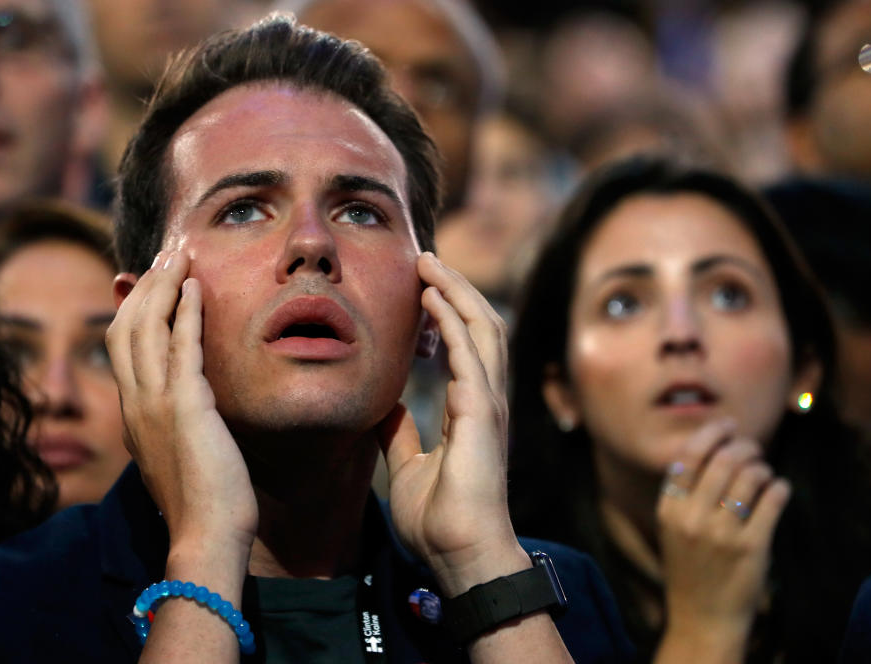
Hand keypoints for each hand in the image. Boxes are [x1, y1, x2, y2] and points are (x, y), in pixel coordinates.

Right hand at [107, 250, 257, 556]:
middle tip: (167, 254)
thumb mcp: (178, 456)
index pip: (123, 346)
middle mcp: (136, 403)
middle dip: (146, 284)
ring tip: (180, 255)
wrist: (205, 535)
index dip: (135, 307)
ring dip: (164, 285)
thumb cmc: (202, 503)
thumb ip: (174, 428)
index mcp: (134, 414)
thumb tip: (183, 415)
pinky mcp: (185, 406)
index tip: (151, 281)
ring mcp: (156, 403)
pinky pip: (182, 346)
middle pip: (128, 326)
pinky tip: (196, 287)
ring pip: (148, 327)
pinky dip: (186, 312)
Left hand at [379, 253, 528, 595]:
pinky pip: (467, 354)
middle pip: (479, 325)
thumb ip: (399, 433)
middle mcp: (485, 400)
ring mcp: (488, 404)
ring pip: (481, 329)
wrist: (462, 556)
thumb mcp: (408, 466)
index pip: (464, 346)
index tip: (421, 288)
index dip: (447, 312)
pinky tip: (430, 298)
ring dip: (455, 292)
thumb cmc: (442, 520)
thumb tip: (382, 405)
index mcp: (470, 410)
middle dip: (455, 288)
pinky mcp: (481, 414)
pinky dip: (450, 321)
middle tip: (425, 260)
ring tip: (429, 264)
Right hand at [656, 419, 790, 651]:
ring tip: (764, 472)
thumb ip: (684, 492)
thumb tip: (712, 446)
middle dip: (744, 445)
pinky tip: (778, 489)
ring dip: (762, 466)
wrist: (703, 617)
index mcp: (669, 509)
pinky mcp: (752, 548)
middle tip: (753, 447)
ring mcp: (722, 534)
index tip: (728, 425)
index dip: (712, 433)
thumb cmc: (690, 566)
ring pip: (750, 475)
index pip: (689, 456)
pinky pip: (772, 499)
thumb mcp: (672, 528)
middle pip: (723, 459)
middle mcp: (692, 519)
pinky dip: (779, 487)